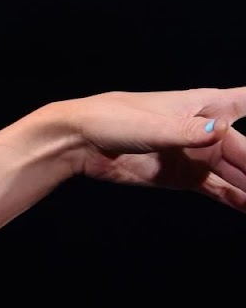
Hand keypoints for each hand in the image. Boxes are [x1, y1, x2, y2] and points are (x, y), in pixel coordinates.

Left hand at [56, 86, 245, 208]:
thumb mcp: (148, 124)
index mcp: (204, 106)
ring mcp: (196, 156)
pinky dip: (237, 201)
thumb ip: (183, 131)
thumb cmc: (110, 119)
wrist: (77, 141)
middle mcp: (207, 131)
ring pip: (238, 174)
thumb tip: (218, 132)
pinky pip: (219, 190)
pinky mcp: (183, 177)